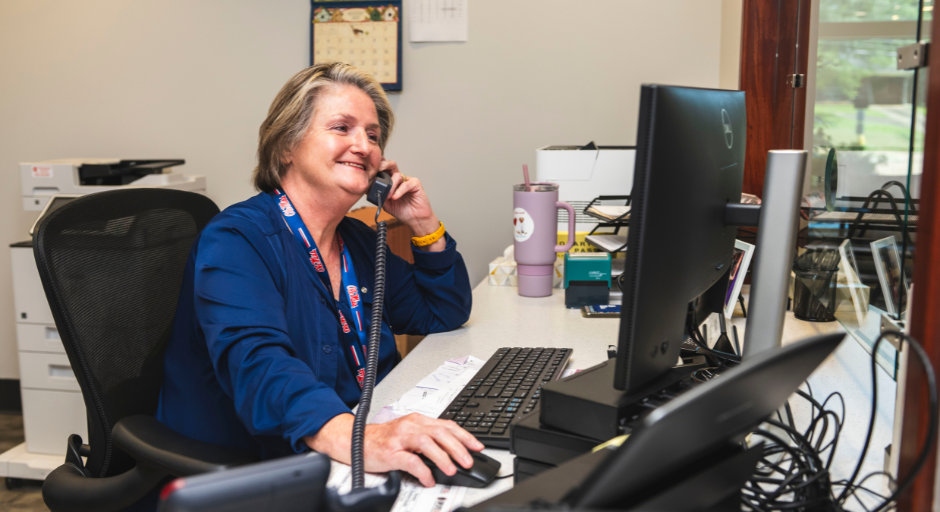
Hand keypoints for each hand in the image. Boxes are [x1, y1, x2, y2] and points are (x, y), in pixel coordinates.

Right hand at [306, 413, 483, 486]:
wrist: (354, 440)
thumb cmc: (383, 440)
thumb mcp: (408, 434)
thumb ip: (428, 439)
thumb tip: (453, 452)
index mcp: (417, 420)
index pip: (446, 425)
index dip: (464, 435)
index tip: (478, 446)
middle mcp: (410, 426)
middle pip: (440, 432)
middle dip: (458, 447)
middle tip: (469, 461)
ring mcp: (399, 438)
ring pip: (426, 443)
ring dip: (442, 456)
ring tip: (452, 469)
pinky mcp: (390, 452)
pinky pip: (409, 461)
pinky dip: (422, 470)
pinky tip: (429, 479)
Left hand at [378, 160, 443, 249]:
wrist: (415, 220)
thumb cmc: (402, 211)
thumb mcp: (385, 203)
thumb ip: (378, 195)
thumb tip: (366, 189)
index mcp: (391, 181)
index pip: (384, 169)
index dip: (377, 167)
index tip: (369, 169)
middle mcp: (399, 179)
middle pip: (392, 165)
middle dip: (384, 165)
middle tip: (377, 169)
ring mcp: (408, 180)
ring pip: (397, 175)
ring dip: (390, 186)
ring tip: (388, 196)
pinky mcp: (415, 184)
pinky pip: (406, 184)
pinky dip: (399, 191)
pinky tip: (395, 197)